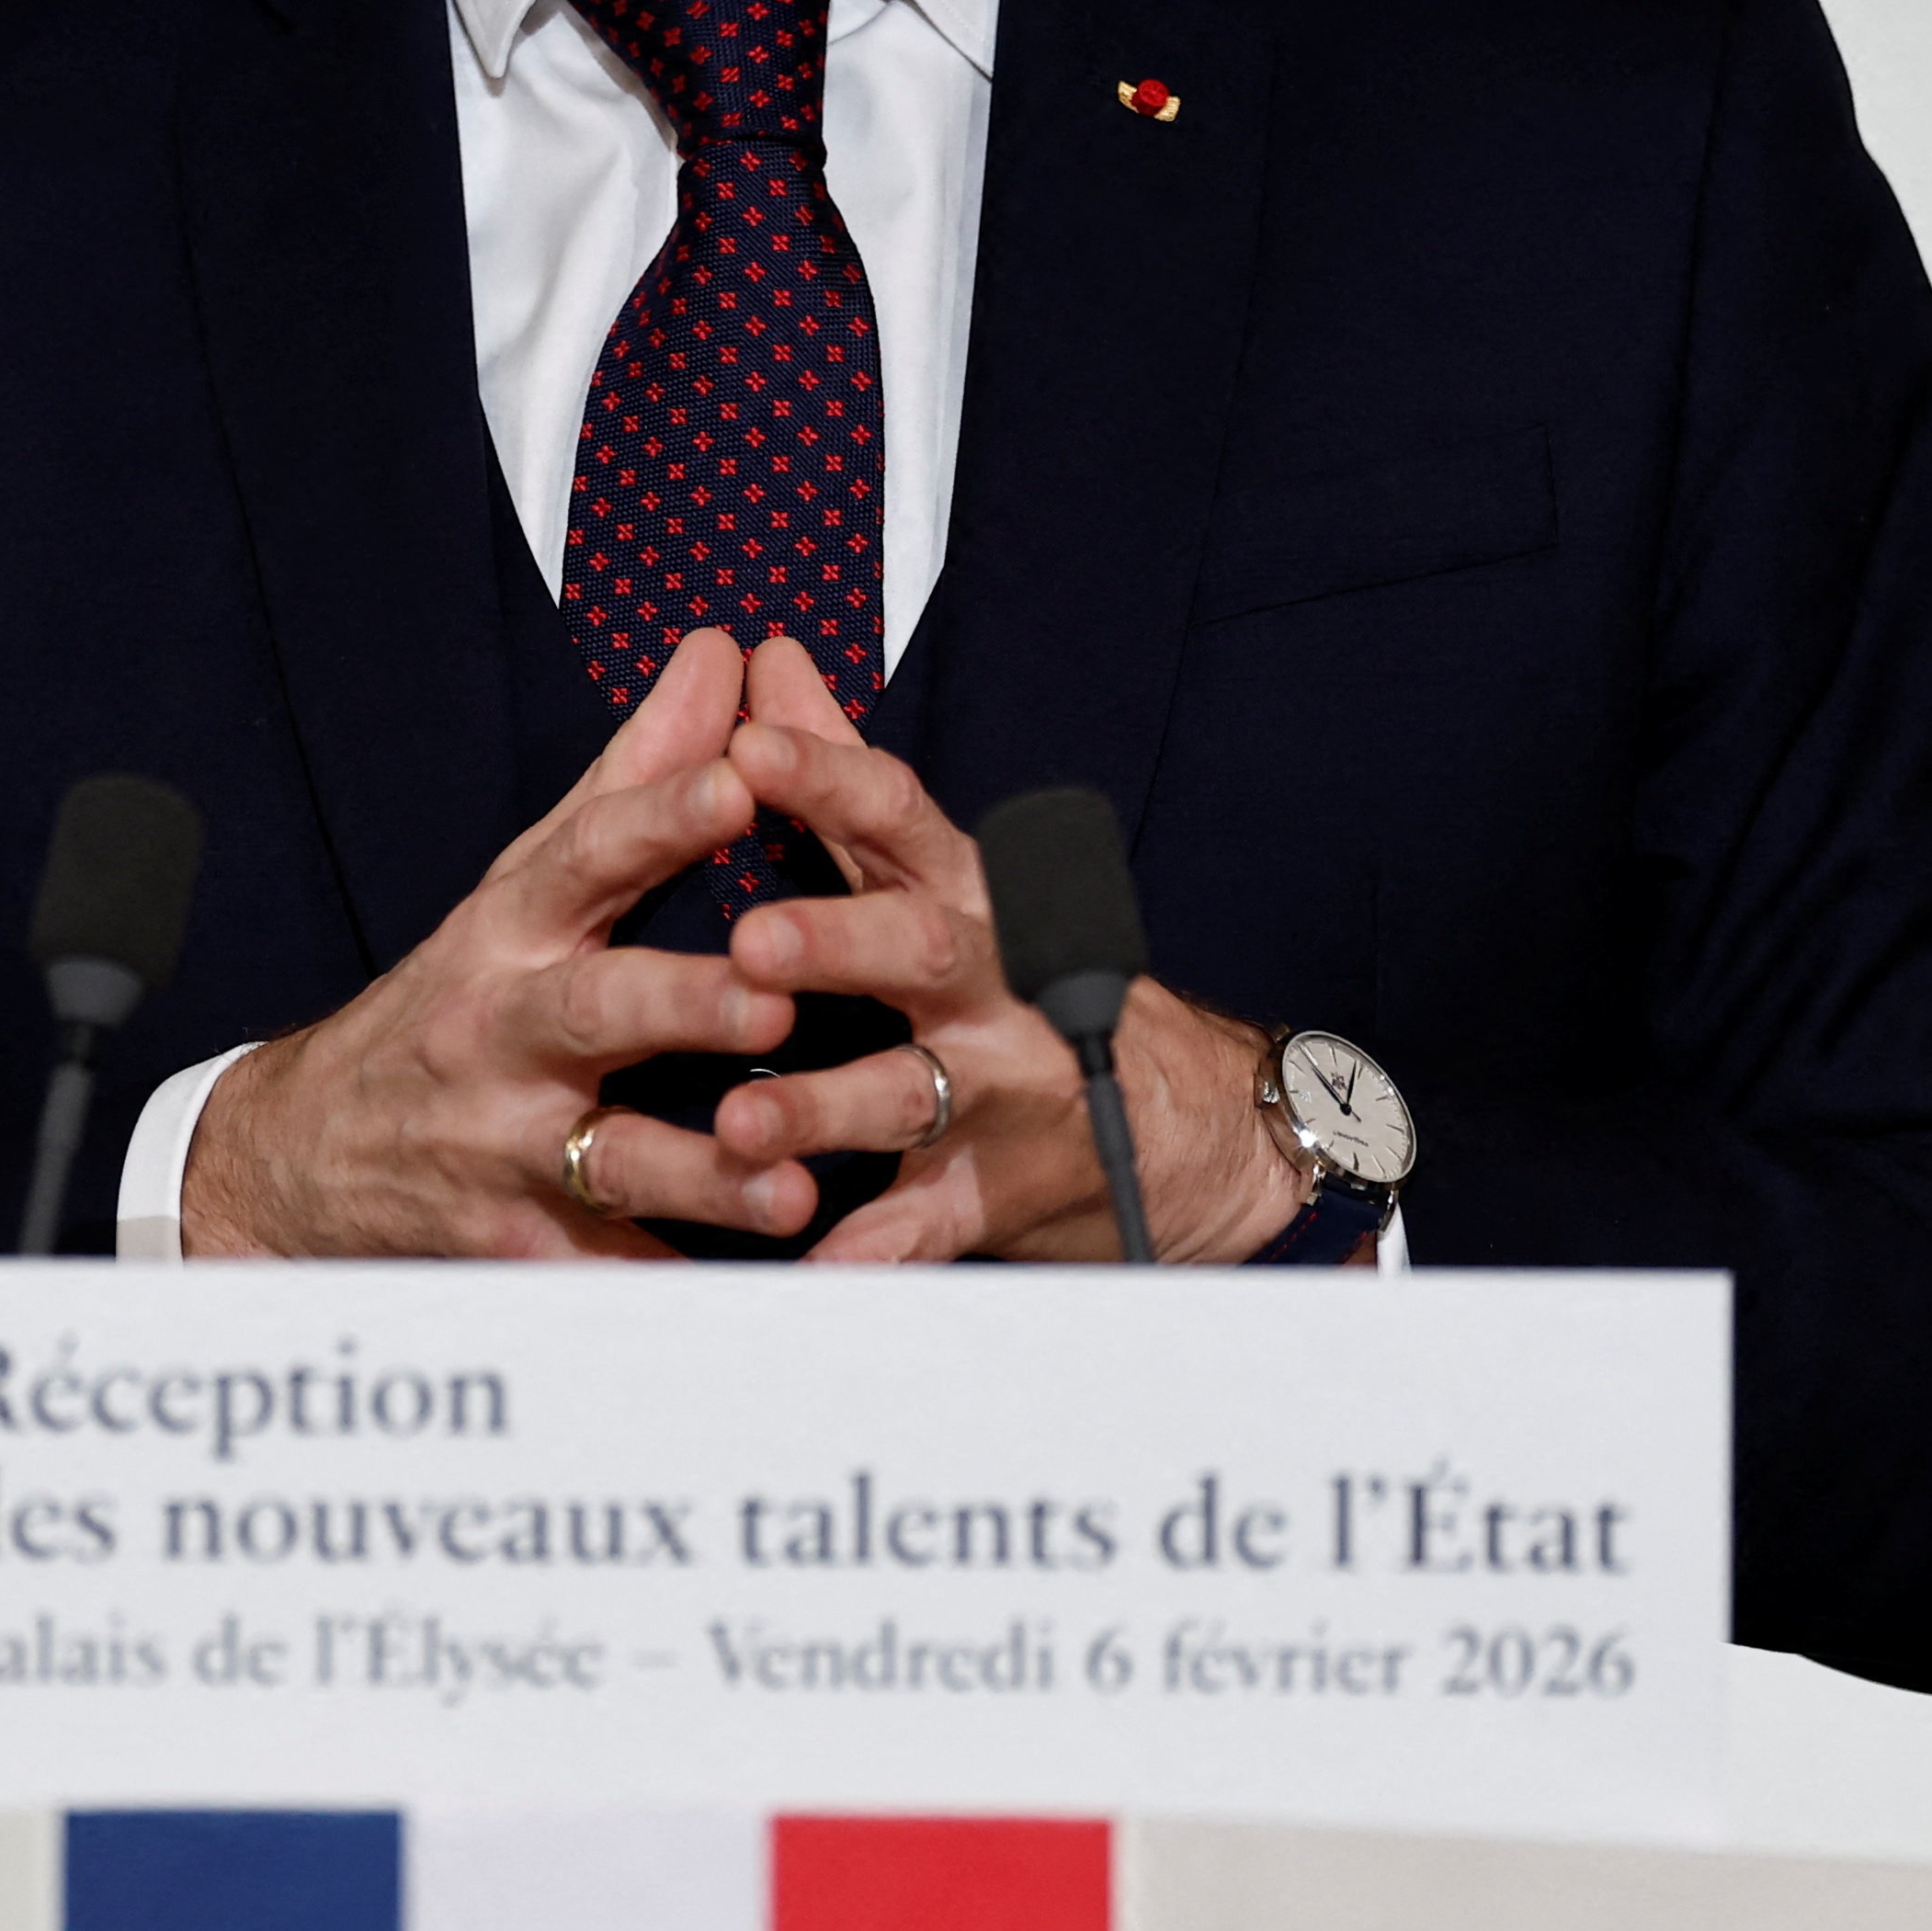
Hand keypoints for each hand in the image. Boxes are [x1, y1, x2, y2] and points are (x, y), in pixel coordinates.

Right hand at [183, 629, 822, 1255]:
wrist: (304, 1157)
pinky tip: (760, 1297)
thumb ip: (634, 777)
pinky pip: (612, 1277)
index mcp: (512, 930)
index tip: (742, 775)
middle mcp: (503, 1034)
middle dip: (682, 1003)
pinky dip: (678, 1292)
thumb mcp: (523, 887)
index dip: (662, 812)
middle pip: (592, 1010)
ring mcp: (505, 1149)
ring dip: (707, 1176)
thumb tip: (723, 656)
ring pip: (616, 1161)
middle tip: (773, 995)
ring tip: (791, 1184)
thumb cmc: (452, 1003)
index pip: (584, 854)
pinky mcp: (520, 1253)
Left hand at [709, 638, 1303, 1265]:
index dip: (829, 777)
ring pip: (909, 1093)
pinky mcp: (997, 1194)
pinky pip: (929, 1226)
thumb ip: (841, 779)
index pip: (898, 818)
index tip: (748, 743)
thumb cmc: (1023, 979)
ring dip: (823, 1106)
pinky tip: (812, 1270)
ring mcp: (1000, 1093)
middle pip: (921, 949)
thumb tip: (764, 660)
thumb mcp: (939, 873)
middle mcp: (991, 985)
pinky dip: (873, 1252)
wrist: (1193, 1127)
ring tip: (738, 1123)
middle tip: (751, 940)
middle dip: (838, 943)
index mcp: (965, 896)